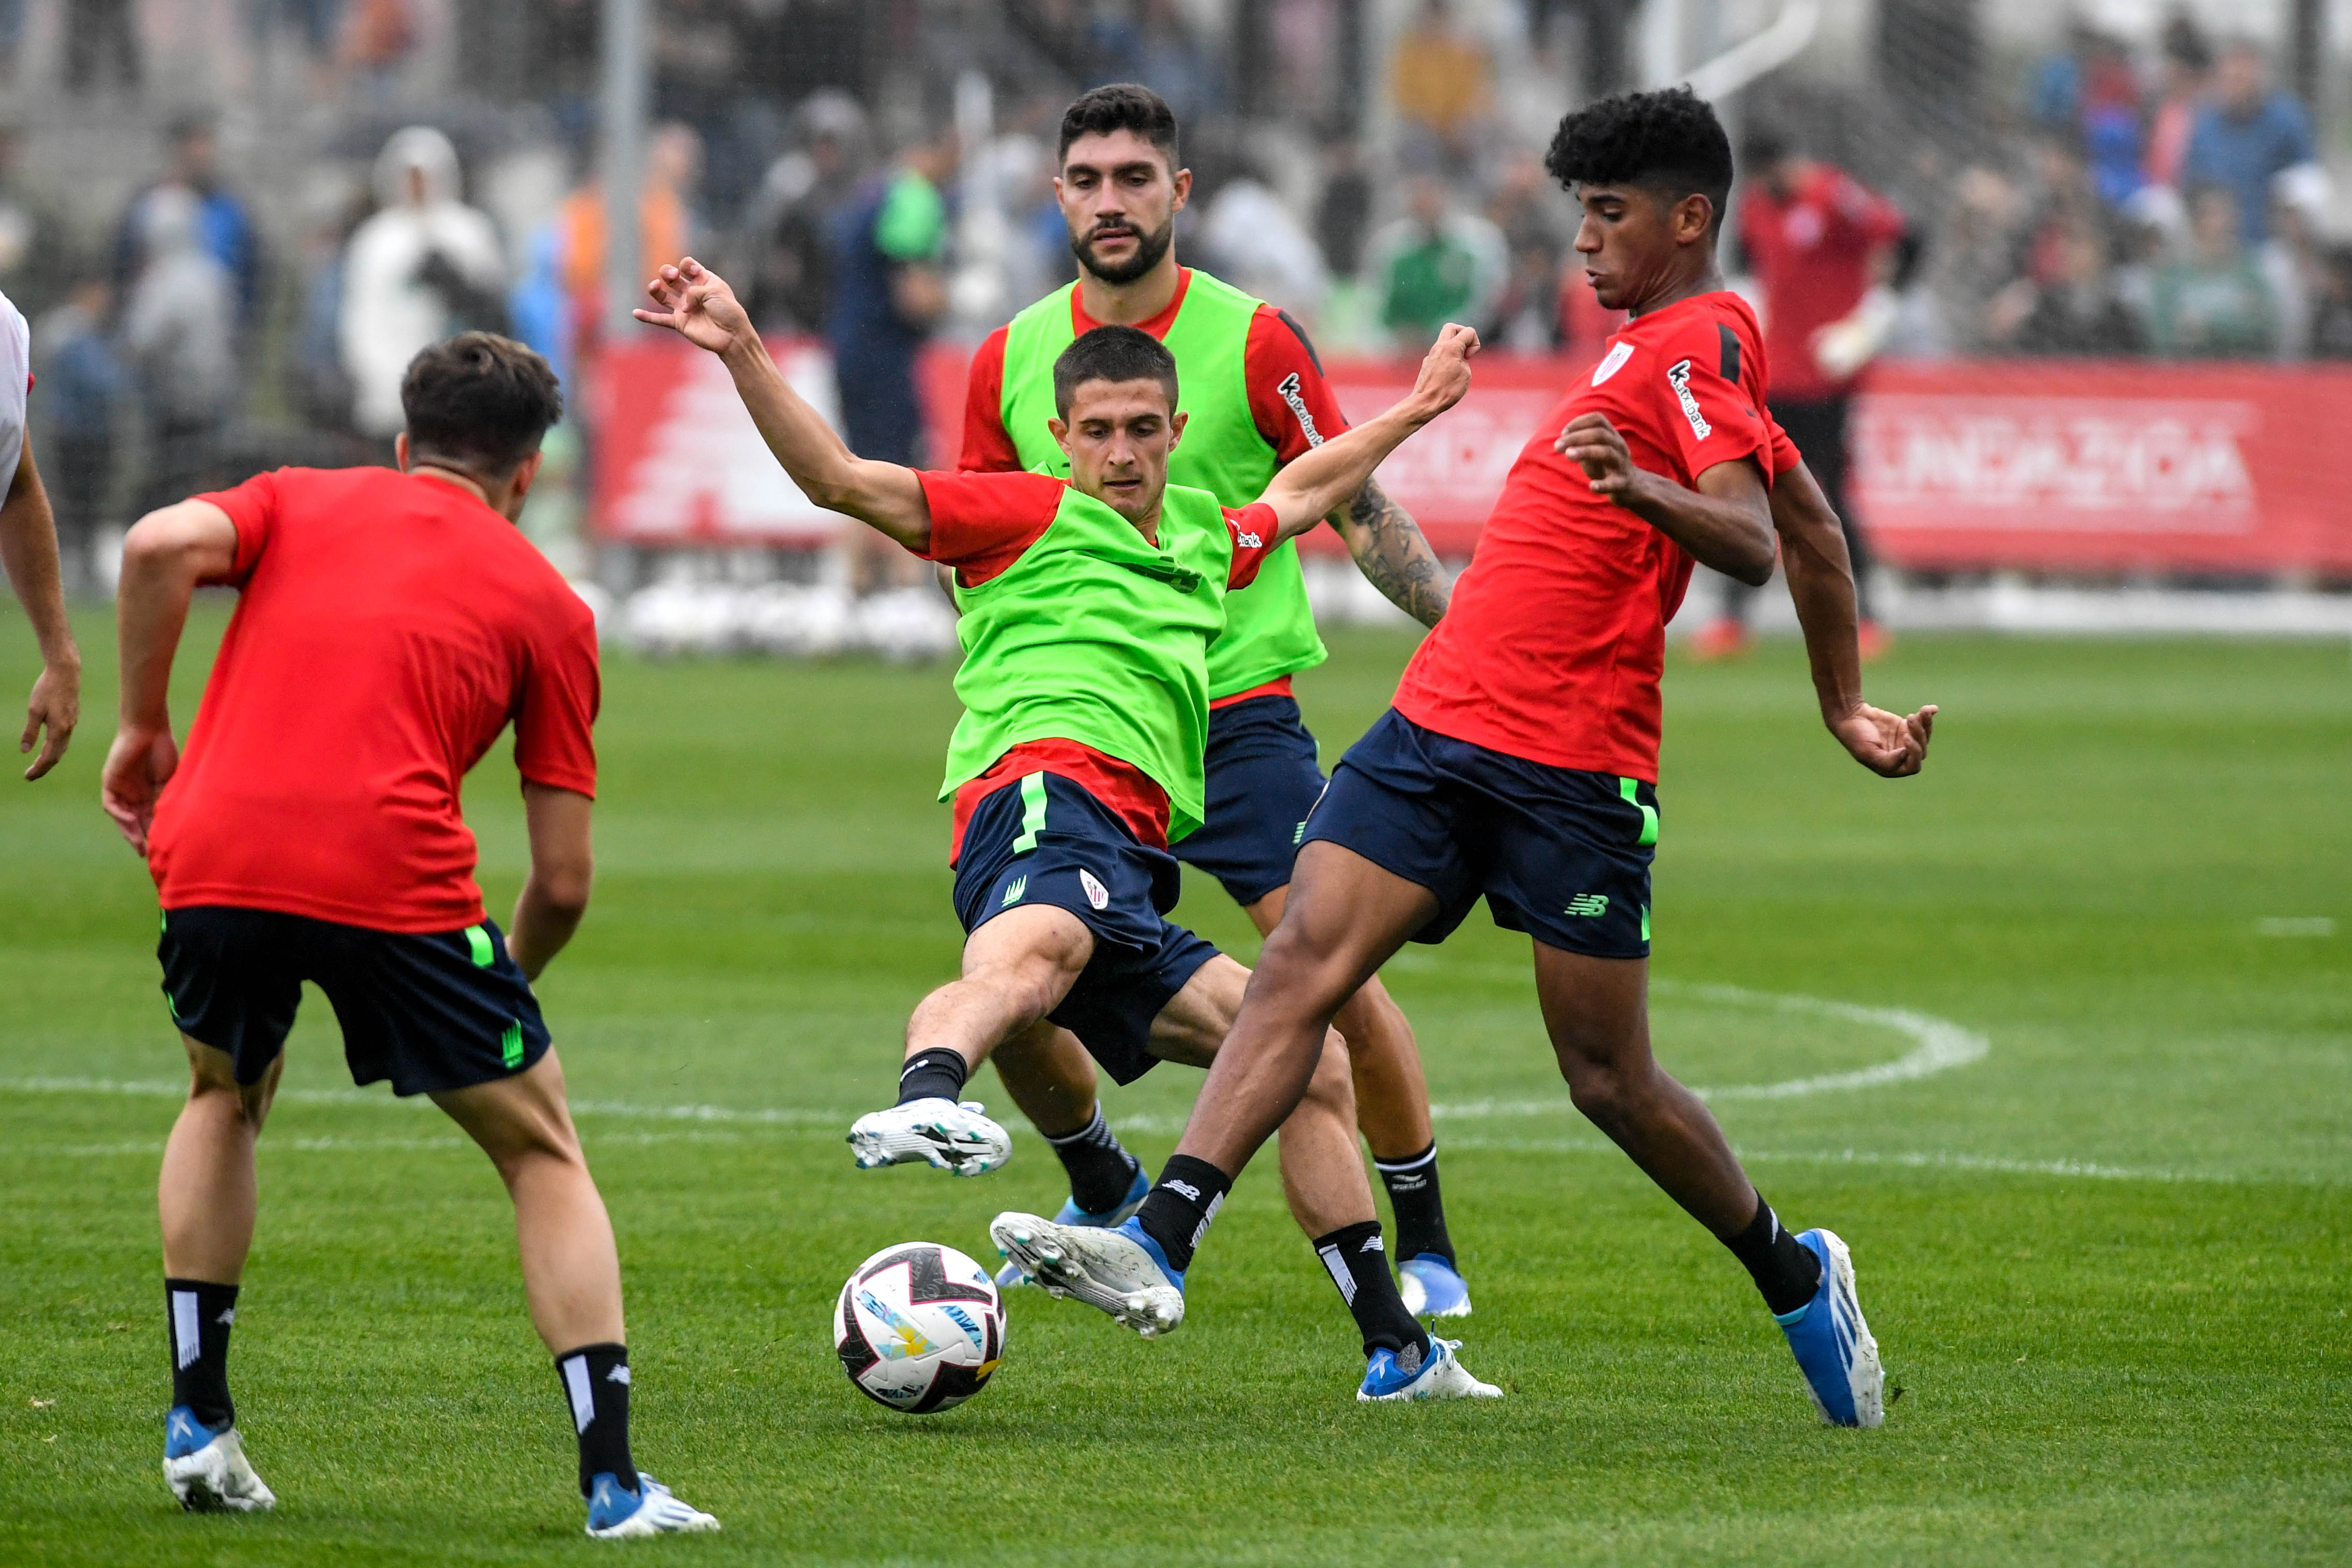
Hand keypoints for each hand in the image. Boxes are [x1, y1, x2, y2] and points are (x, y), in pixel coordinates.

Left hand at [21, 657, 77, 779]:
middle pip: (57, 755)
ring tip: (39, 763)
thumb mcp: (34, 710)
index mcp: (59, 730)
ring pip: (62, 747)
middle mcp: (68, 729)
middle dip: (44, 767)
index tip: (27, 777)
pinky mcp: (73, 717)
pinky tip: (49, 745)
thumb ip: (30, 732)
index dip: (38, 769)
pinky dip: (56, 747)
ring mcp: (73, 723)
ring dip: (50, 757)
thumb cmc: (47, 689)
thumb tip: (24, 751)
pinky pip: (65, 738)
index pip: (49, 757)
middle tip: (30, 775)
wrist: (66, 672)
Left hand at [100, 723, 178, 854]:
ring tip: (139, 843)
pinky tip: (131, 819)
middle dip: (139, 838)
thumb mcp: (169, 780)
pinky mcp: (109, 781)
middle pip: (133, 821)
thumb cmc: (164, 750)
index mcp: (148, 793)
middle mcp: (132, 793)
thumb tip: (167, 823)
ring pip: (121, 816)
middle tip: (146, 853)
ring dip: (128, 831)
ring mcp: (120, 788)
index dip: (153, 833)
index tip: (161, 848)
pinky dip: (120, 814)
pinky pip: (111, 804)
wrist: (150, 728)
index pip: (149, 818)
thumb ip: (164, 800)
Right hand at [633, 257, 753, 355]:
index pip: (688, 266)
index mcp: (704, 281)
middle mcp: (692, 292)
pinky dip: (648, 317)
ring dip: (656, 289)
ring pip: (663, 296)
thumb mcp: (715, 292)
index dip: (687, 266)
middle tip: (671, 276)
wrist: (732, 336)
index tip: (692, 271)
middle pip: (672, 278)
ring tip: (654, 286)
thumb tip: (682, 304)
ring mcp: (684, 308)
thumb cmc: (728, 311)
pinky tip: (635, 313)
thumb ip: (695, 291)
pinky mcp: (680, 322)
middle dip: (668, 273)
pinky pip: (660, 319)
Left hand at [1408, 323, 1479, 420]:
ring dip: (1454, 348)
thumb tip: (1458, 358)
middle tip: (1464, 351)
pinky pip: (1439, 354)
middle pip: (1451, 327)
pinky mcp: (1427, 364)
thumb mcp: (1466, 373)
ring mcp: (1431, 355)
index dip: (1475, 343)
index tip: (1468, 358)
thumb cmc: (1447, 390)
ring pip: (1444, 341)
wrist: (1426, 402)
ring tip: (1458, 364)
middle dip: (1462, 335)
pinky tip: (1447, 374)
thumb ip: (1464, 360)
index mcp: (1450, 347)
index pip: (1468, 331)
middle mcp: (1439, 347)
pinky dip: (1446, 358)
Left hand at [1556, 413, 1642, 504]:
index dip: (1579, 422)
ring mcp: (1622, 464)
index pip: (1598, 419)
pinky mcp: (1622, 483)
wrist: (1631, 486)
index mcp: (1611, 436)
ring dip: (1585, 451)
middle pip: (1599, 434)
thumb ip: (1580, 444)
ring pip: (1606, 452)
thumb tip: (1562, 440)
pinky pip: (1614, 483)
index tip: (1563, 432)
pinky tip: (1592, 486)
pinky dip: (1603, 485)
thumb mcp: (1594, 450)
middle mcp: (1618, 446)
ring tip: (1568, 455)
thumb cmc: (1606, 465)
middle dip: (1576, 437)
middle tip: (1557, 446)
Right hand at [1828, 701, 1934, 777]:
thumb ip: (1886, 761)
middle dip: (1919, 735)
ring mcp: (1904, 741)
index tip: (1905, 737)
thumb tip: (1905, 755)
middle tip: (1909, 719)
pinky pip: (1923, 724)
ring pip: (1924, 737)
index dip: (1914, 753)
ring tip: (1921, 711)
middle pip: (1921, 750)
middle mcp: (1900, 756)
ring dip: (1925, 724)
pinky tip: (1932, 708)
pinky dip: (1928, 716)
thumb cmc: (1855, 736)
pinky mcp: (1906, 727)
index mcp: (1891, 767)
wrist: (1850, 716)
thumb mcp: (1867, 752)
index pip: (1913, 766)